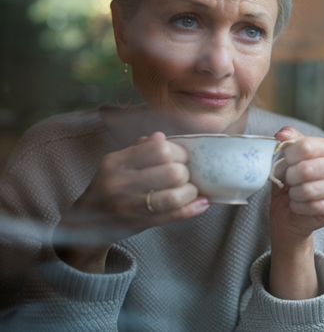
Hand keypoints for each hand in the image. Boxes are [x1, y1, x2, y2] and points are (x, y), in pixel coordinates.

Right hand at [54, 132, 208, 271]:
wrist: (84, 223)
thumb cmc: (109, 187)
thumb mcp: (118, 164)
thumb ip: (140, 149)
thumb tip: (161, 136)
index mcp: (116, 161)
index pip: (160, 149)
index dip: (180, 152)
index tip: (183, 158)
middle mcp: (119, 182)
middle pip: (172, 172)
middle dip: (187, 174)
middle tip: (187, 176)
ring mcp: (127, 205)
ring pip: (173, 197)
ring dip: (190, 193)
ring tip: (192, 191)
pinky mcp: (136, 223)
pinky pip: (171, 216)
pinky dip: (191, 209)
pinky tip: (202, 204)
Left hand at [269, 127, 323, 242]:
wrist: (294, 213)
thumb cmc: (295, 183)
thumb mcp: (291, 158)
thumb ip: (290, 142)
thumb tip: (282, 134)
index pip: (306, 147)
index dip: (287, 157)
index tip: (284, 164)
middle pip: (306, 169)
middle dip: (289, 177)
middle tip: (288, 181)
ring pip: (308, 190)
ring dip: (294, 194)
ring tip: (295, 193)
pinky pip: (313, 206)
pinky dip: (298, 206)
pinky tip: (299, 205)